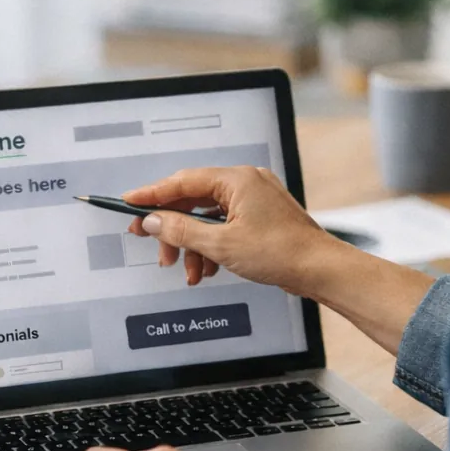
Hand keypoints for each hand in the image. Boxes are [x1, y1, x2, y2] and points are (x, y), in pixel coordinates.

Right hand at [124, 166, 336, 292]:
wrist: (320, 270)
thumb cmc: (281, 252)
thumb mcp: (220, 244)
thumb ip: (180, 231)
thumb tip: (152, 222)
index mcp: (236, 180)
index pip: (182, 182)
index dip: (152, 194)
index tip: (129, 203)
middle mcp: (245, 183)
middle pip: (193, 201)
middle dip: (174, 230)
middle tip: (156, 248)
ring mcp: (253, 200)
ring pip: (207, 218)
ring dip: (192, 245)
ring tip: (190, 271)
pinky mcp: (259, 217)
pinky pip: (223, 226)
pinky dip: (211, 246)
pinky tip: (209, 268)